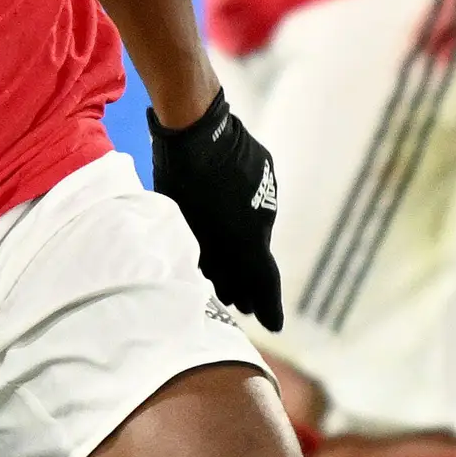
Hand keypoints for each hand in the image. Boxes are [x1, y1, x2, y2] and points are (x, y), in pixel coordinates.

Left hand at [149, 92, 282, 328]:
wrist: (197, 131)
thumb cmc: (182, 185)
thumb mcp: (189, 231)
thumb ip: (206, 258)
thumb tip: (214, 278)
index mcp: (248, 241)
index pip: (264, 284)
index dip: (269, 307)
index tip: (273, 325)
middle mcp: (264, 222)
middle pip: (256, 258)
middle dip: (245, 281)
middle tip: (236, 299)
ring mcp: (266, 195)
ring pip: (253, 227)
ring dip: (240, 243)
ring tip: (221, 255)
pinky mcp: (264, 171)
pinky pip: (253, 200)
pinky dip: (239, 212)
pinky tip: (221, 205)